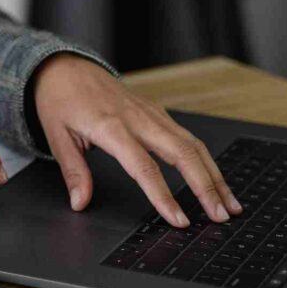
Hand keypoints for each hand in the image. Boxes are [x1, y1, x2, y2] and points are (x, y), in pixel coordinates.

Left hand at [33, 54, 241, 227]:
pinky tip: (215, 179)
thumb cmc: (60, 100)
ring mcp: (152, 113)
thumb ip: (73, 172)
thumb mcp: (56, 136)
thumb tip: (80, 203)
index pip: (144, 168)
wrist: (66, 67)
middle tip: (220, 216)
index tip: (179, 220)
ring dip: (214, 175)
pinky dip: (205, 161)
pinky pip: (187, 137)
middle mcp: (138, 118)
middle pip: (183, 154)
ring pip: (193, 145)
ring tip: (229, 204)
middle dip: (206, 187)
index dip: (163, 196)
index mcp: (111, 126)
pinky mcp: (157, 112)